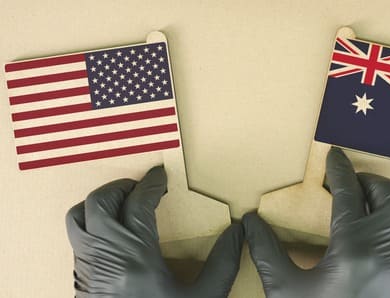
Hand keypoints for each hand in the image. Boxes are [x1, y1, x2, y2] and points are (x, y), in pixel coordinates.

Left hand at [66, 166, 243, 297]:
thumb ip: (222, 264)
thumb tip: (238, 232)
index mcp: (136, 255)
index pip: (138, 203)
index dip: (151, 183)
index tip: (161, 175)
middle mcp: (105, 255)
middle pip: (99, 203)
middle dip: (120, 188)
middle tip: (141, 188)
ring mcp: (87, 268)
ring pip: (78, 219)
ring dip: (99, 204)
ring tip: (122, 205)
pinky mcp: (80, 280)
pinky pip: (77, 239)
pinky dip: (91, 224)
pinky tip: (113, 236)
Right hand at [243, 147, 389, 297]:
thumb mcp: (285, 290)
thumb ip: (265, 252)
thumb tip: (249, 222)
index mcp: (354, 246)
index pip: (348, 193)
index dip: (338, 169)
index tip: (332, 154)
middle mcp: (386, 247)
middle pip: (388, 194)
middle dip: (366, 180)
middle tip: (344, 181)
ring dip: (388, 198)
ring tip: (363, 200)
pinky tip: (375, 227)